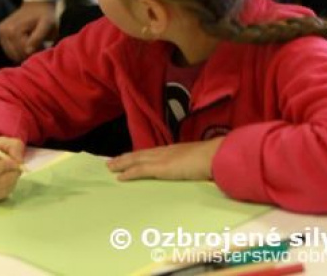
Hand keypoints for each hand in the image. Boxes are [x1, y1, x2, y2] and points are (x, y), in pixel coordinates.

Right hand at [0, 1, 57, 61]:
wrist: (37, 5)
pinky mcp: (1, 32)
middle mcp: (4, 31)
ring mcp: (1, 32)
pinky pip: (8, 50)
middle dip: (29, 53)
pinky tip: (25, 44)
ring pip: (12, 54)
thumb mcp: (46, 25)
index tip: (44, 45)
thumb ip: (38, 38)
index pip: (24, 52)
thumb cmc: (44, 15)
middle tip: (38, 45)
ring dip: (23, 53)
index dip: (36, 51)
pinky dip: (17, 51)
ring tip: (32, 44)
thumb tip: (28, 51)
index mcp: (14, 30)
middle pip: (17, 54)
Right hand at [0, 136, 24, 203]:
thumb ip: (13, 147)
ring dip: (12, 180)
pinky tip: (6, 178)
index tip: (14, 162)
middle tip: (18, 167)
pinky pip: (2, 196)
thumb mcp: (3, 141)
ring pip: (2, 190)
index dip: (5, 166)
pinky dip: (9, 187)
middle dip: (11, 174)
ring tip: (10, 171)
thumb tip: (19, 161)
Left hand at [107, 138, 224, 180]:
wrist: (216, 156)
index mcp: (174, 150)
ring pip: (136, 160)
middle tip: (112, 162)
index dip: (139, 155)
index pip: (152, 152)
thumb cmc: (213, 160)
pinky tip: (120, 177)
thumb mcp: (200, 161)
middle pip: (140, 154)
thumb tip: (197, 171)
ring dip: (122, 163)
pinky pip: (140, 170)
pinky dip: (129, 173)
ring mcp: (161, 159)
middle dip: (125, 158)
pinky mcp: (160, 168)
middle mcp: (165, 152)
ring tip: (110, 167)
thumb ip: (193, 165)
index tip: (129, 157)